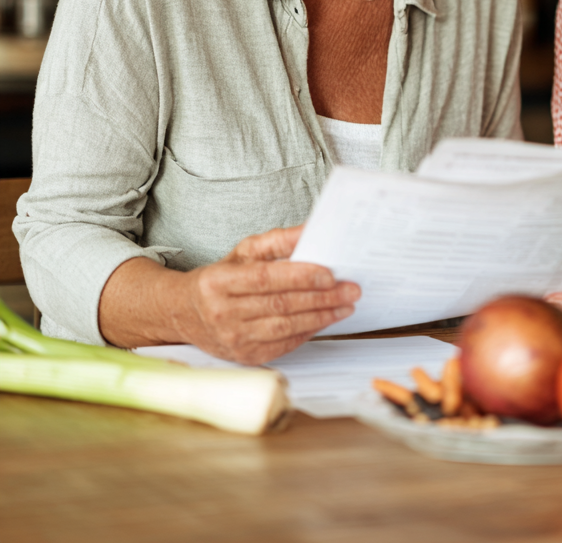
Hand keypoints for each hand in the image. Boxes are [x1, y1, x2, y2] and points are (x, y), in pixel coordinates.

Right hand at [180, 226, 359, 364]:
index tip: (330, 274)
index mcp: (219, 282)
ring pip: (285, 328)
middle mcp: (223, 313)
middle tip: (350, 289)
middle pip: (280, 305)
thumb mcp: (244, 251)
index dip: (300, 277)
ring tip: (345, 305)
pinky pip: (283, 345)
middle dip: (322, 297)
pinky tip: (325, 319)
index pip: (266, 278)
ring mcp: (233, 339)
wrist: (185, 313)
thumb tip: (311, 229)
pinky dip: (308, 332)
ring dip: (321, 317)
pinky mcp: (244, 357)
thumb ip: (278, 239)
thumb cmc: (220, 278)